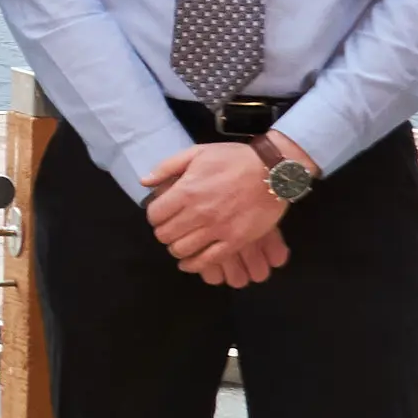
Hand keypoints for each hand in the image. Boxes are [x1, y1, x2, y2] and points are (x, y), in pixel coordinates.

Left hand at [141, 137, 293, 286]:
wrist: (272, 171)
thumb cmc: (234, 159)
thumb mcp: (197, 153)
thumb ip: (167, 167)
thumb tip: (144, 182)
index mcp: (186, 191)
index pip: (154, 215)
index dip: (155, 216)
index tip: (162, 214)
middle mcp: (198, 213)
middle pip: (165, 235)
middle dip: (164, 232)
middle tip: (171, 228)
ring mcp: (217, 229)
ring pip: (181, 250)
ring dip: (176, 248)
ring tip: (181, 242)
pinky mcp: (235, 241)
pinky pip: (207, 261)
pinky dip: (193, 264)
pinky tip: (190, 261)